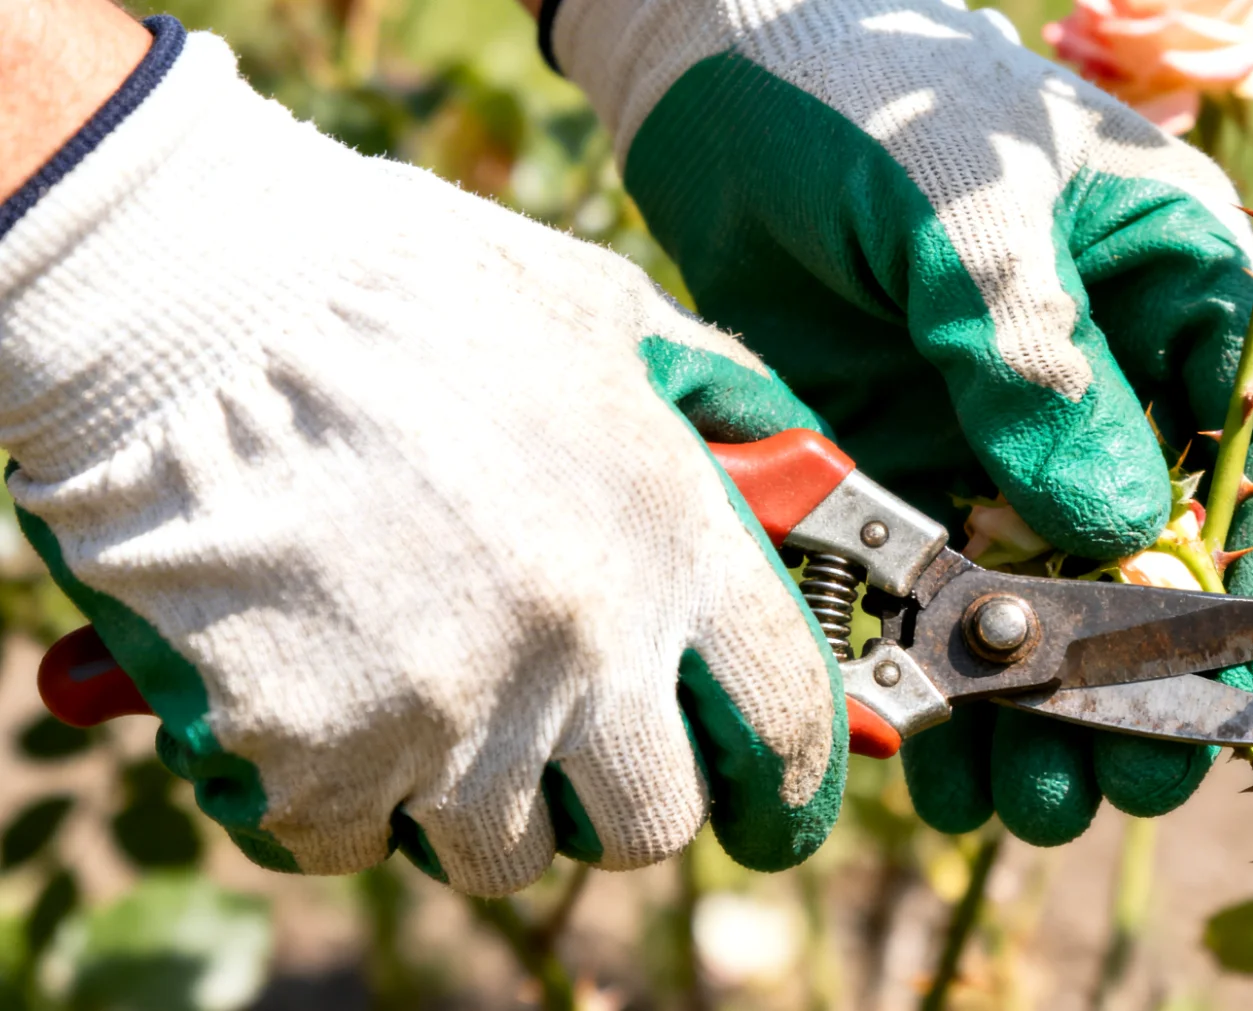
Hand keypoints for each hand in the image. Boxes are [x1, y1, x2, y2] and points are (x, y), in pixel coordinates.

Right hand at [0, 18, 844, 893]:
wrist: (193, 304)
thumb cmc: (402, 285)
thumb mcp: (602, 310)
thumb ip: (717, 398)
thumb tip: (795, 461)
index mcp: (672, 544)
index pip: (789, 722)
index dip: (792, 776)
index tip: (773, 801)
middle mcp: (583, 652)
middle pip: (653, 824)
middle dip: (620, 798)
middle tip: (577, 748)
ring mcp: (450, 721)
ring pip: (504, 856)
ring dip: (481, 804)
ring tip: (435, 705)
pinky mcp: (315, 763)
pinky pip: (352, 844)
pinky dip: (341, 796)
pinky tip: (324, 700)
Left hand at [544, 0, 1252, 843]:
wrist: (725, 81)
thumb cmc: (877, 105)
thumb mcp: (969, 207)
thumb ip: (1037, 362)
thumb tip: (1111, 530)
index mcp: (1176, 290)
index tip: (1248, 672)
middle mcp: (1106, 381)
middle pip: (1161, 554)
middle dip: (1143, 673)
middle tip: (1127, 773)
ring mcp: (1005, 438)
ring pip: (1049, 597)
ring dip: (1039, 706)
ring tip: (1022, 797)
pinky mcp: (908, 472)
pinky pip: (941, 594)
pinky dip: (935, 674)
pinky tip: (928, 751)